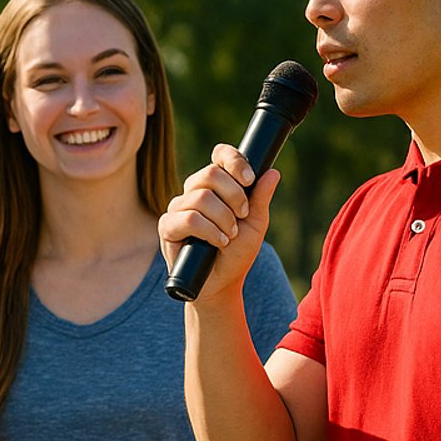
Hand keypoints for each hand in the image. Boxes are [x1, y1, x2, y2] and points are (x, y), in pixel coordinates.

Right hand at [157, 145, 279, 300]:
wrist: (222, 284)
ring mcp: (178, 208)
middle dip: (234, 195)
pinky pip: (188, 218)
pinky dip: (209, 231)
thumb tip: (272, 172)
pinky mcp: (167, 227)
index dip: (234, 161)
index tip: (249, 179)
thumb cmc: (237, 253)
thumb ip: (261, 198)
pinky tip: (219, 242)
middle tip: (243, 215)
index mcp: (216, 186)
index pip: (219, 156)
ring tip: (230, 235)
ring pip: (200, 197)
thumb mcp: (256, 224)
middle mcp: (194, 192)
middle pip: (210, 173)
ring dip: (223, 218)